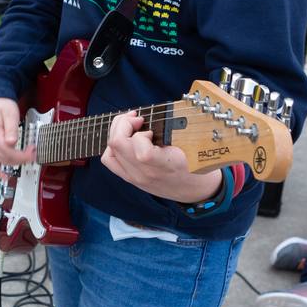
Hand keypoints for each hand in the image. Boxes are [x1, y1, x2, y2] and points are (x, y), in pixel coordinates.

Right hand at [0, 98, 34, 178]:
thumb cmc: (1, 105)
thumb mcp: (10, 113)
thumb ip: (11, 128)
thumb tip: (11, 142)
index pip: (7, 151)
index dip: (22, 156)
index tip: (33, 154)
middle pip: (4, 158)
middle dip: (21, 159)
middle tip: (33, 154)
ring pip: (0, 161)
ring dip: (13, 163)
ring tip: (26, 160)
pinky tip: (3, 176)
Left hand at [101, 111, 219, 202]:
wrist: (195, 190)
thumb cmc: (196, 166)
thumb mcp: (191, 146)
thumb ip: (171, 131)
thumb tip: (151, 116)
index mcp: (163, 166)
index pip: (140, 150)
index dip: (142, 133)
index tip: (152, 129)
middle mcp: (144, 174)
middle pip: (117, 144)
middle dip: (124, 124)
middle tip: (137, 119)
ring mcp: (135, 178)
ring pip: (110, 150)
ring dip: (117, 132)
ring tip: (131, 127)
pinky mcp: (130, 179)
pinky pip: (110, 160)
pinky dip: (113, 147)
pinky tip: (125, 140)